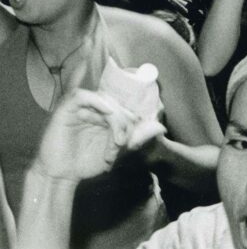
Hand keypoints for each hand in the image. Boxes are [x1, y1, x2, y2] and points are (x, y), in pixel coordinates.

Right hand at [33, 90, 164, 182]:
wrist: (60, 176)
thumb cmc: (85, 164)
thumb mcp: (114, 151)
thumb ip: (132, 138)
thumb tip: (159, 128)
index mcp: (103, 116)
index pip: (123, 106)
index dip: (132, 118)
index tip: (136, 135)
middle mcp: (93, 109)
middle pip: (117, 103)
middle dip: (124, 123)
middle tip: (121, 143)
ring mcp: (79, 107)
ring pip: (104, 99)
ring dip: (115, 117)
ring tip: (116, 139)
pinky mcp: (65, 108)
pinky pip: (82, 96)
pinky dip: (98, 102)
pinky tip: (108, 113)